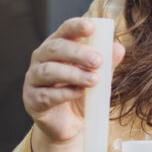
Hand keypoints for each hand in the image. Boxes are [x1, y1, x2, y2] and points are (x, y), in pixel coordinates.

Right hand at [23, 16, 125, 144]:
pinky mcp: (32, 100)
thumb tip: (119, 48)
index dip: (76, 26)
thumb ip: (107, 64)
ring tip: (94, 80)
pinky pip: (46, 94)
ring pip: (49, 71)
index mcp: (57, 47)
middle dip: (78, 53)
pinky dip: (64, 93)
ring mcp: (33, 79)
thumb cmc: (80, 93)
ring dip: (73, 74)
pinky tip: (79, 93)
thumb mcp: (97, 77)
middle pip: (55, 48)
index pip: (64, 30)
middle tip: (98, 60)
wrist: (69, 125)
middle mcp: (41, 59)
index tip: (92, 26)